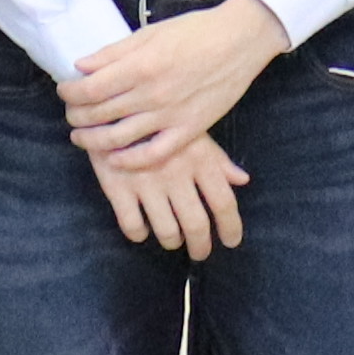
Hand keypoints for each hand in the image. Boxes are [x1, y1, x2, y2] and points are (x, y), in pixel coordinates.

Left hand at [65, 0, 280, 168]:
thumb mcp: (149, 33)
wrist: (240, 40)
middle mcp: (151, 94)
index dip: (70, 93)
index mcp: (139, 66)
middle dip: (77, 116)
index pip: (90, 89)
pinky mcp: (189, 130)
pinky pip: (153, 154)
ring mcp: (170, 115)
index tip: (65, 91)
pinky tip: (115, 159)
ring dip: (93, 141)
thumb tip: (81, 66)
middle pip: (99, 114)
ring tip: (83, 137)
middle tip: (72, 114)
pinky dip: (129, 161)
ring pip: (118, 138)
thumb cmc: (195, 31)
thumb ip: (113, 53)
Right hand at [99, 131, 249, 253]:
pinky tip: (142, 229)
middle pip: (196, 224)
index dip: (230, 227)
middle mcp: (176, 173)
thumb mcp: (193, 131)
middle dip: (201, 246)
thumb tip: (243, 180)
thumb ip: (218, 158)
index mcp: (199, 158)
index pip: (223, 202)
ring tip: (173, 240)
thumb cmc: (159, 118)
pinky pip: (133, 225)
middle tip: (201, 253)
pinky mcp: (117, 187)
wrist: (110, 102)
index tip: (231, 241)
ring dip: (172, 241)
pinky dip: (139, 234)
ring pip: (166, 231)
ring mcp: (146, 182)